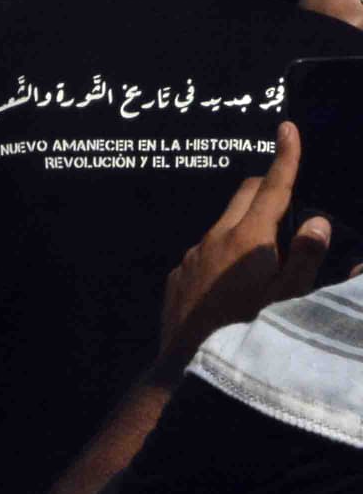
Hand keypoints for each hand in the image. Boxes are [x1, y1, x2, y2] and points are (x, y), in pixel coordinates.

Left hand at [158, 123, 328, 368]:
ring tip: (267, 257)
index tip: (286, 128)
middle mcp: (214, 238)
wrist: (188, 365)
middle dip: (266, 187)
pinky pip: (204, 253)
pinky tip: (234, 285)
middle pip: (244, 195)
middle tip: (288, 199)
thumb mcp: (290, 299)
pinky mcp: (177, 275)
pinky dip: (224, 255)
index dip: (285, 156)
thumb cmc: (249, 333)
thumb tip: (316, 220)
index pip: (272, 187)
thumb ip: (305, 257)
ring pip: (223, 225)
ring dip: (246, 227)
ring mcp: (191, 255)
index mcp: (248, 239)